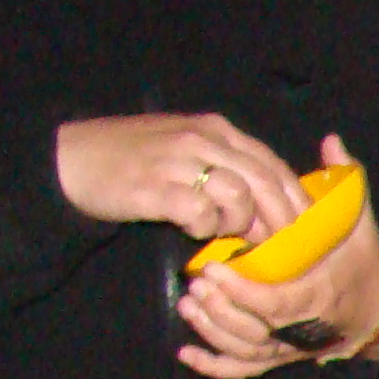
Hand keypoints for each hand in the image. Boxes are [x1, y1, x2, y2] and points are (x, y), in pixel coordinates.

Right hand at [55, 111, 305, 246]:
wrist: (71, 160)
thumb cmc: (134, 160)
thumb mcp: (187, 151)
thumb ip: (227, 167)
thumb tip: (271, 203)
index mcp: (217, 130)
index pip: (274, 164)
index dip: (296, 201)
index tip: (307, 230)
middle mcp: (202, 139)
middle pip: (265, 183)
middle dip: (282, 221)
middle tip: (281, 248)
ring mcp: (178, 161)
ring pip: (238, 197)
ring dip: (240, 225)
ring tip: (225, 234)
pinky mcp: (154, 187)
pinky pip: (200, 213)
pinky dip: (205, 228)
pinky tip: (192, 230)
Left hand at [174, 135, 378, 378]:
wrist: (377, 310)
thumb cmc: (362, 263)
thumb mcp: (361, 223)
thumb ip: (347, 184)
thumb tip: (332, 142)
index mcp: (321, 294)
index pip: (277, 302)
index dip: (243, 291)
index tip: (216, 268)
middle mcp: (303, 327)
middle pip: (255, 331)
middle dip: (221, 311)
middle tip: (196, 285)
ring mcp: (289, 345)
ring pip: (245, 352)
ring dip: (213, 332)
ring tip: (189, 304)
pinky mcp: (279, 357)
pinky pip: (244, 370)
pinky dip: (215, 366)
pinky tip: (186, 353)